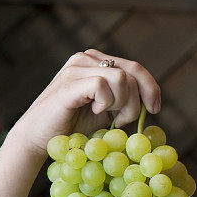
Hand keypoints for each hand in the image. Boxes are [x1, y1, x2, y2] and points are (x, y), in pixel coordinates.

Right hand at [8, 49, 160, 158]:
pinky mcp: (70, 82)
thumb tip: (152, 102)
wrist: (40, 138)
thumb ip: (125, 101)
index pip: (135, 67)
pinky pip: (103, 85)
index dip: (151, 88)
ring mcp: (77, 67)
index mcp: (97, 62)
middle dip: (135, 103)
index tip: (155, 109)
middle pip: (132, 73)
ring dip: (121, 105)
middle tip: (121, 121)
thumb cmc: (74, 128)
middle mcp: (87, 58)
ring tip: (104, 115)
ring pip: (121, 79)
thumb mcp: (107, 112)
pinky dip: (105, 104)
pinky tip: (94, 111)